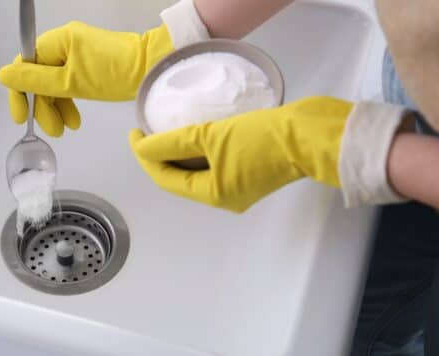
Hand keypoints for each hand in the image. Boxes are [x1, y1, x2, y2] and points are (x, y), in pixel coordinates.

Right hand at [0, 21, 171, 136]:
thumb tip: (4, 75)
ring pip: (53, 84)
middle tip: (52, 130)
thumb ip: (35, 80)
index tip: (21, 116)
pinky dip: (68, 102)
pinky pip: (68, 83)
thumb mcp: (70, 82)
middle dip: (43, 106)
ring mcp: (76, 54)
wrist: (151, 69)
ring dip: (56, 108)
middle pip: (39, 77)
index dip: (20, 93)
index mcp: (57, 41)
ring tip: (65, 129)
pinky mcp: (87, 65)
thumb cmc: (115, 73)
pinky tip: (73, 119)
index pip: (25, 66)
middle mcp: (64, 43)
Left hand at [129, 97, 352, 211]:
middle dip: (159, 157)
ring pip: (197, 171)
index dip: (146, 157)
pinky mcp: (252, 171)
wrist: (312, 134)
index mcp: (214, 194)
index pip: (166, 179)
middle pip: (180, 178)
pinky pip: (214, 164)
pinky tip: (193, 132)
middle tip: (145, 131)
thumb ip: (173, 142)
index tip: (134, 133)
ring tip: (164, 130)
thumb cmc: (264, 138)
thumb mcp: (212, 135)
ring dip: (179, 153)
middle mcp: (225, 196)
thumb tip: (143, 147)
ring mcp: (240, 186)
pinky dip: (200, 151)